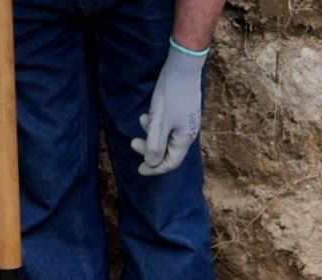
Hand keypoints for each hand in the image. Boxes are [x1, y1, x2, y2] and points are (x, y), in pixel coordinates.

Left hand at [130, 43, 205, 175]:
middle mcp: (189, 133)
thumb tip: (152, 164)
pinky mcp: (184, 111)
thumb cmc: (171, 94)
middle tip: (132, 143)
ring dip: (151, 133)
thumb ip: (155, 145)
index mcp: (184, 139)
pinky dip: (157, 124)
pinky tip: (150, 113)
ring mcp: (187, 122)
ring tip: (142, 120)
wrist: (183, 67)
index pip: (171, 162)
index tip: (139, 170)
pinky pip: (169, 126)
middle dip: (149, 149)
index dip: (154, 168)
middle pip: (168, 150)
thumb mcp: (159, 121)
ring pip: (167, 136)